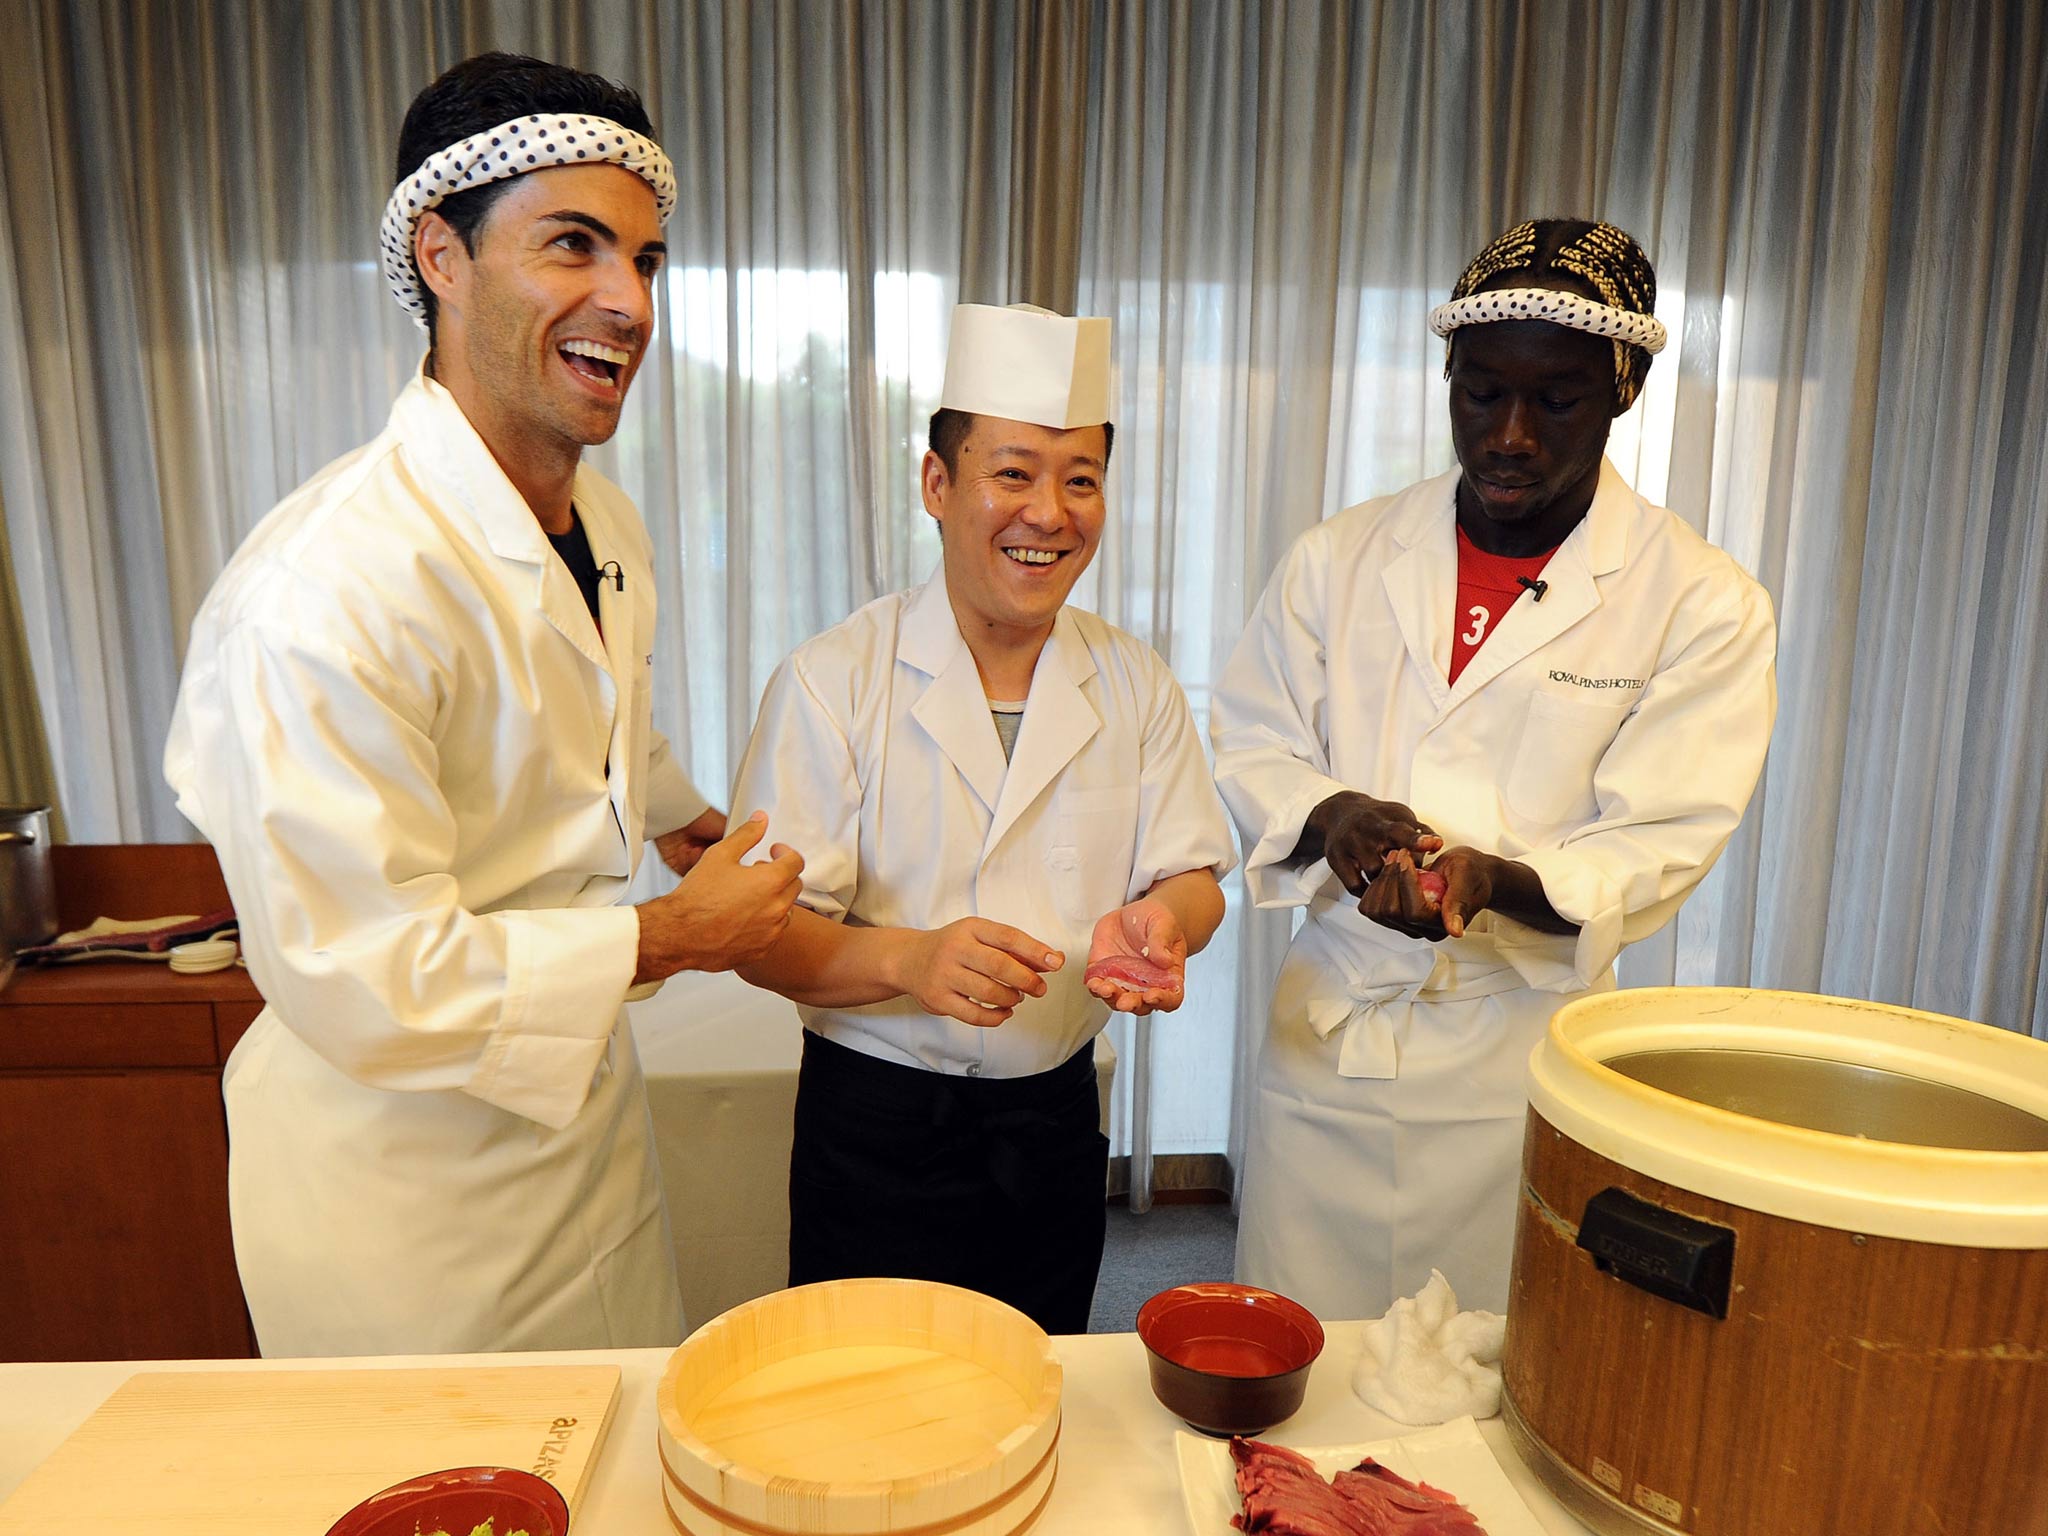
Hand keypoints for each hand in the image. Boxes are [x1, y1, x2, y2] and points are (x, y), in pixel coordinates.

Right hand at [635, 813, 804, 980]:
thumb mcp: (720, 855)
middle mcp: (776, 908)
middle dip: (780, 875)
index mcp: (771, 881)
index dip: (785, 853)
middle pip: (794, 885)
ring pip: (785, 910)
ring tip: (748, 896)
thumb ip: (746, 835)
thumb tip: (760, 821)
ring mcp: (771, 931)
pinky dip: (765, 924)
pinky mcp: (762, 950)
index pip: (796, 862)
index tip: (775, 853)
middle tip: (757, 873)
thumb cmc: (697, 898)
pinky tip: (744, 918)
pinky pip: (773, 933)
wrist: (680, 934)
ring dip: (774, 900)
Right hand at [895, 918, 1062, 1027]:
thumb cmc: (953, 947)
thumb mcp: (980, 936)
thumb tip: (1053, 960)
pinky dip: (995, 1017)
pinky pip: (973, 1014)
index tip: (1055, 961)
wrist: (909, 959)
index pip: (1007, 937)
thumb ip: (1014, 948)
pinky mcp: (938, 999)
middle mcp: (955, 949)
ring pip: (987, 991)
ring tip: (1017, 997)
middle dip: (1026, 979)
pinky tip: (1004, 1012)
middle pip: (998, 965)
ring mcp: (944, 974)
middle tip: (1039, 988)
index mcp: (971, 928)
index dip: (1034, 950)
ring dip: (1011, 998)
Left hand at [1084, 898, 1187, 1014]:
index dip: (1163, 1001)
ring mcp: (1124, 981)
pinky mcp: (1105, 973)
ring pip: (1117, 1000)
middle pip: (1141, 1005)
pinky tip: (1093, 982)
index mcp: (1167, 976)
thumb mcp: (1164, 924)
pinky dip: (1095, 988)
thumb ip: (1162, 941)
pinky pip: (1099, 986)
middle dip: (1132, 1004)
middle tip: (1125, 1001)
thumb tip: (1164, 960)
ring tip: (1105, 989)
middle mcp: (1145, 984)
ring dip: (1111, 998)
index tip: (1152, 995)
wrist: (1135, 914)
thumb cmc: (1157, 922)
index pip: (1171, 998)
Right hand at [1304, 791, 1443, 896]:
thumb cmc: (1377, 818)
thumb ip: (1420, 831)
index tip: (1434, 845)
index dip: (1418, 840)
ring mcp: (1347, 846)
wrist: (1339, 812)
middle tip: (1410, 877)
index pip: (1402, 831)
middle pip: (1382, 860)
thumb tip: (1437, 845)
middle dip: (1398, 872)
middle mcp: (1363, 831)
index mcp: (1384, 820)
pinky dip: (1368, 891)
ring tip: (1394, 879)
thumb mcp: (1400, 817)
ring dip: (1386, 882)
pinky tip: (1377, 888)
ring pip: (1371, 875)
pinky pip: (1354, 886)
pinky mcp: (1335, 859)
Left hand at [1358, 845, 1500, 939]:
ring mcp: (1406, 925)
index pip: (1414, 912)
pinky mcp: (1394, 917)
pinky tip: (1388, 869)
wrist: (1468, 873)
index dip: (1406, 882)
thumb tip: (1455, 930)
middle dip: (1391, 878)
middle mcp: (1423, 929)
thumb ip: (1459, 902)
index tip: (1406, 856)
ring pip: (1377, 910)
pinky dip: (1375, 885)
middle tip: (1400, 853)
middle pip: (1391, 912)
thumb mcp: (1466, 878)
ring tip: (1394, 857)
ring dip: (1381, 880)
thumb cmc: (1470, 873)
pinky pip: (1371, 907)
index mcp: (1443, 924)